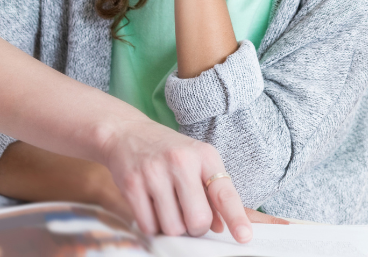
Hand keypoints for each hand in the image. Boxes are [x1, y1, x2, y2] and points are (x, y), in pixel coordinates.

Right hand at [101, 117, 252, 243]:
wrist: (124, 131)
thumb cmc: (166, 151)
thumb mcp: (195, 161)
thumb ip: (211, 193)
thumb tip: (220, 228)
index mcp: (203, 155)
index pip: (223, 192)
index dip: (235, 217)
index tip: (243, 236)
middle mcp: (179, 160)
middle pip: (198, 220)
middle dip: (194, 227)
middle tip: (186, 213)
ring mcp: (153, 171)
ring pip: (173, 228)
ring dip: (171, 227)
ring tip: (165, 205)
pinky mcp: (131, 183)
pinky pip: (149, 225)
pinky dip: (151, 224)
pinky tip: (149, 205)